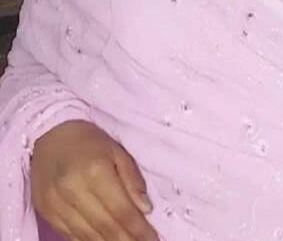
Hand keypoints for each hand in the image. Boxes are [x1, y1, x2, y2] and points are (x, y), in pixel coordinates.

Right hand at [31, 120, 159, 240]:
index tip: (153, 239)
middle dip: (127, 240)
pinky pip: (70, 235)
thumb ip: (132, 179)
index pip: (122, 210)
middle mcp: (74, 190)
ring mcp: (57, 204)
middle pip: (105, 227)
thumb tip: (146, 209)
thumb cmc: (89, 141)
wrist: (50, 134)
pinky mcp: (46, 212)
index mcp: (96, 171)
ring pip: (88, 235)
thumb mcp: (116, 150)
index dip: (139, 229)